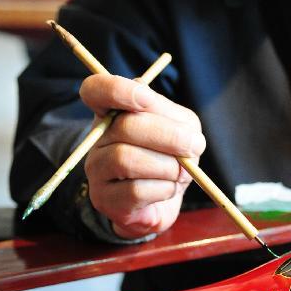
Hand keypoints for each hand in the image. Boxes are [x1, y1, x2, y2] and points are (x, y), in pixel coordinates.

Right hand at [80, 74, 205, 238]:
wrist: (162, 200)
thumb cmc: (169, 157)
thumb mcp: (179, 128)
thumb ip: (177, 121)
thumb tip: (182, 136)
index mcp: (113, 111)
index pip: (95, 89)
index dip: (117, 90)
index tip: (146, 99)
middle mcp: (97, 138)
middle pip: (125, 127)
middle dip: (169, 137)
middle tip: (195, 146)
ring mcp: (96, 169)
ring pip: (128, 160)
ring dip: (168, 166)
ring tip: (180, 172)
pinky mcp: (103, 199)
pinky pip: (135, 190)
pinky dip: (164, 189)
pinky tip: (168, 189)